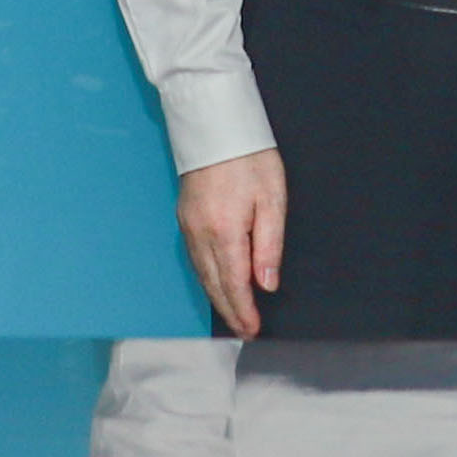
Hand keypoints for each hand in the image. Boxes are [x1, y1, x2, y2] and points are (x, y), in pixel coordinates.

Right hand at [177, 147, 286, 337]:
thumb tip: (266, 284)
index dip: (244, 310)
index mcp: (225, 231)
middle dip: (230, 311)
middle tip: (245, 331)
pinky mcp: (184, 218)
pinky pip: (195, 259)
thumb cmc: (250, 156)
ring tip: (234, 315)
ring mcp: (188, 226)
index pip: (234, 284)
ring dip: (217, 298)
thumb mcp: (272, 198)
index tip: (253, 329)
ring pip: (201, 274)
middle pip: (214, 284)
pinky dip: (206, 278)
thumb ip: (269, 245)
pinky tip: (217, 284)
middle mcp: (201, 234)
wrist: (215, 125)